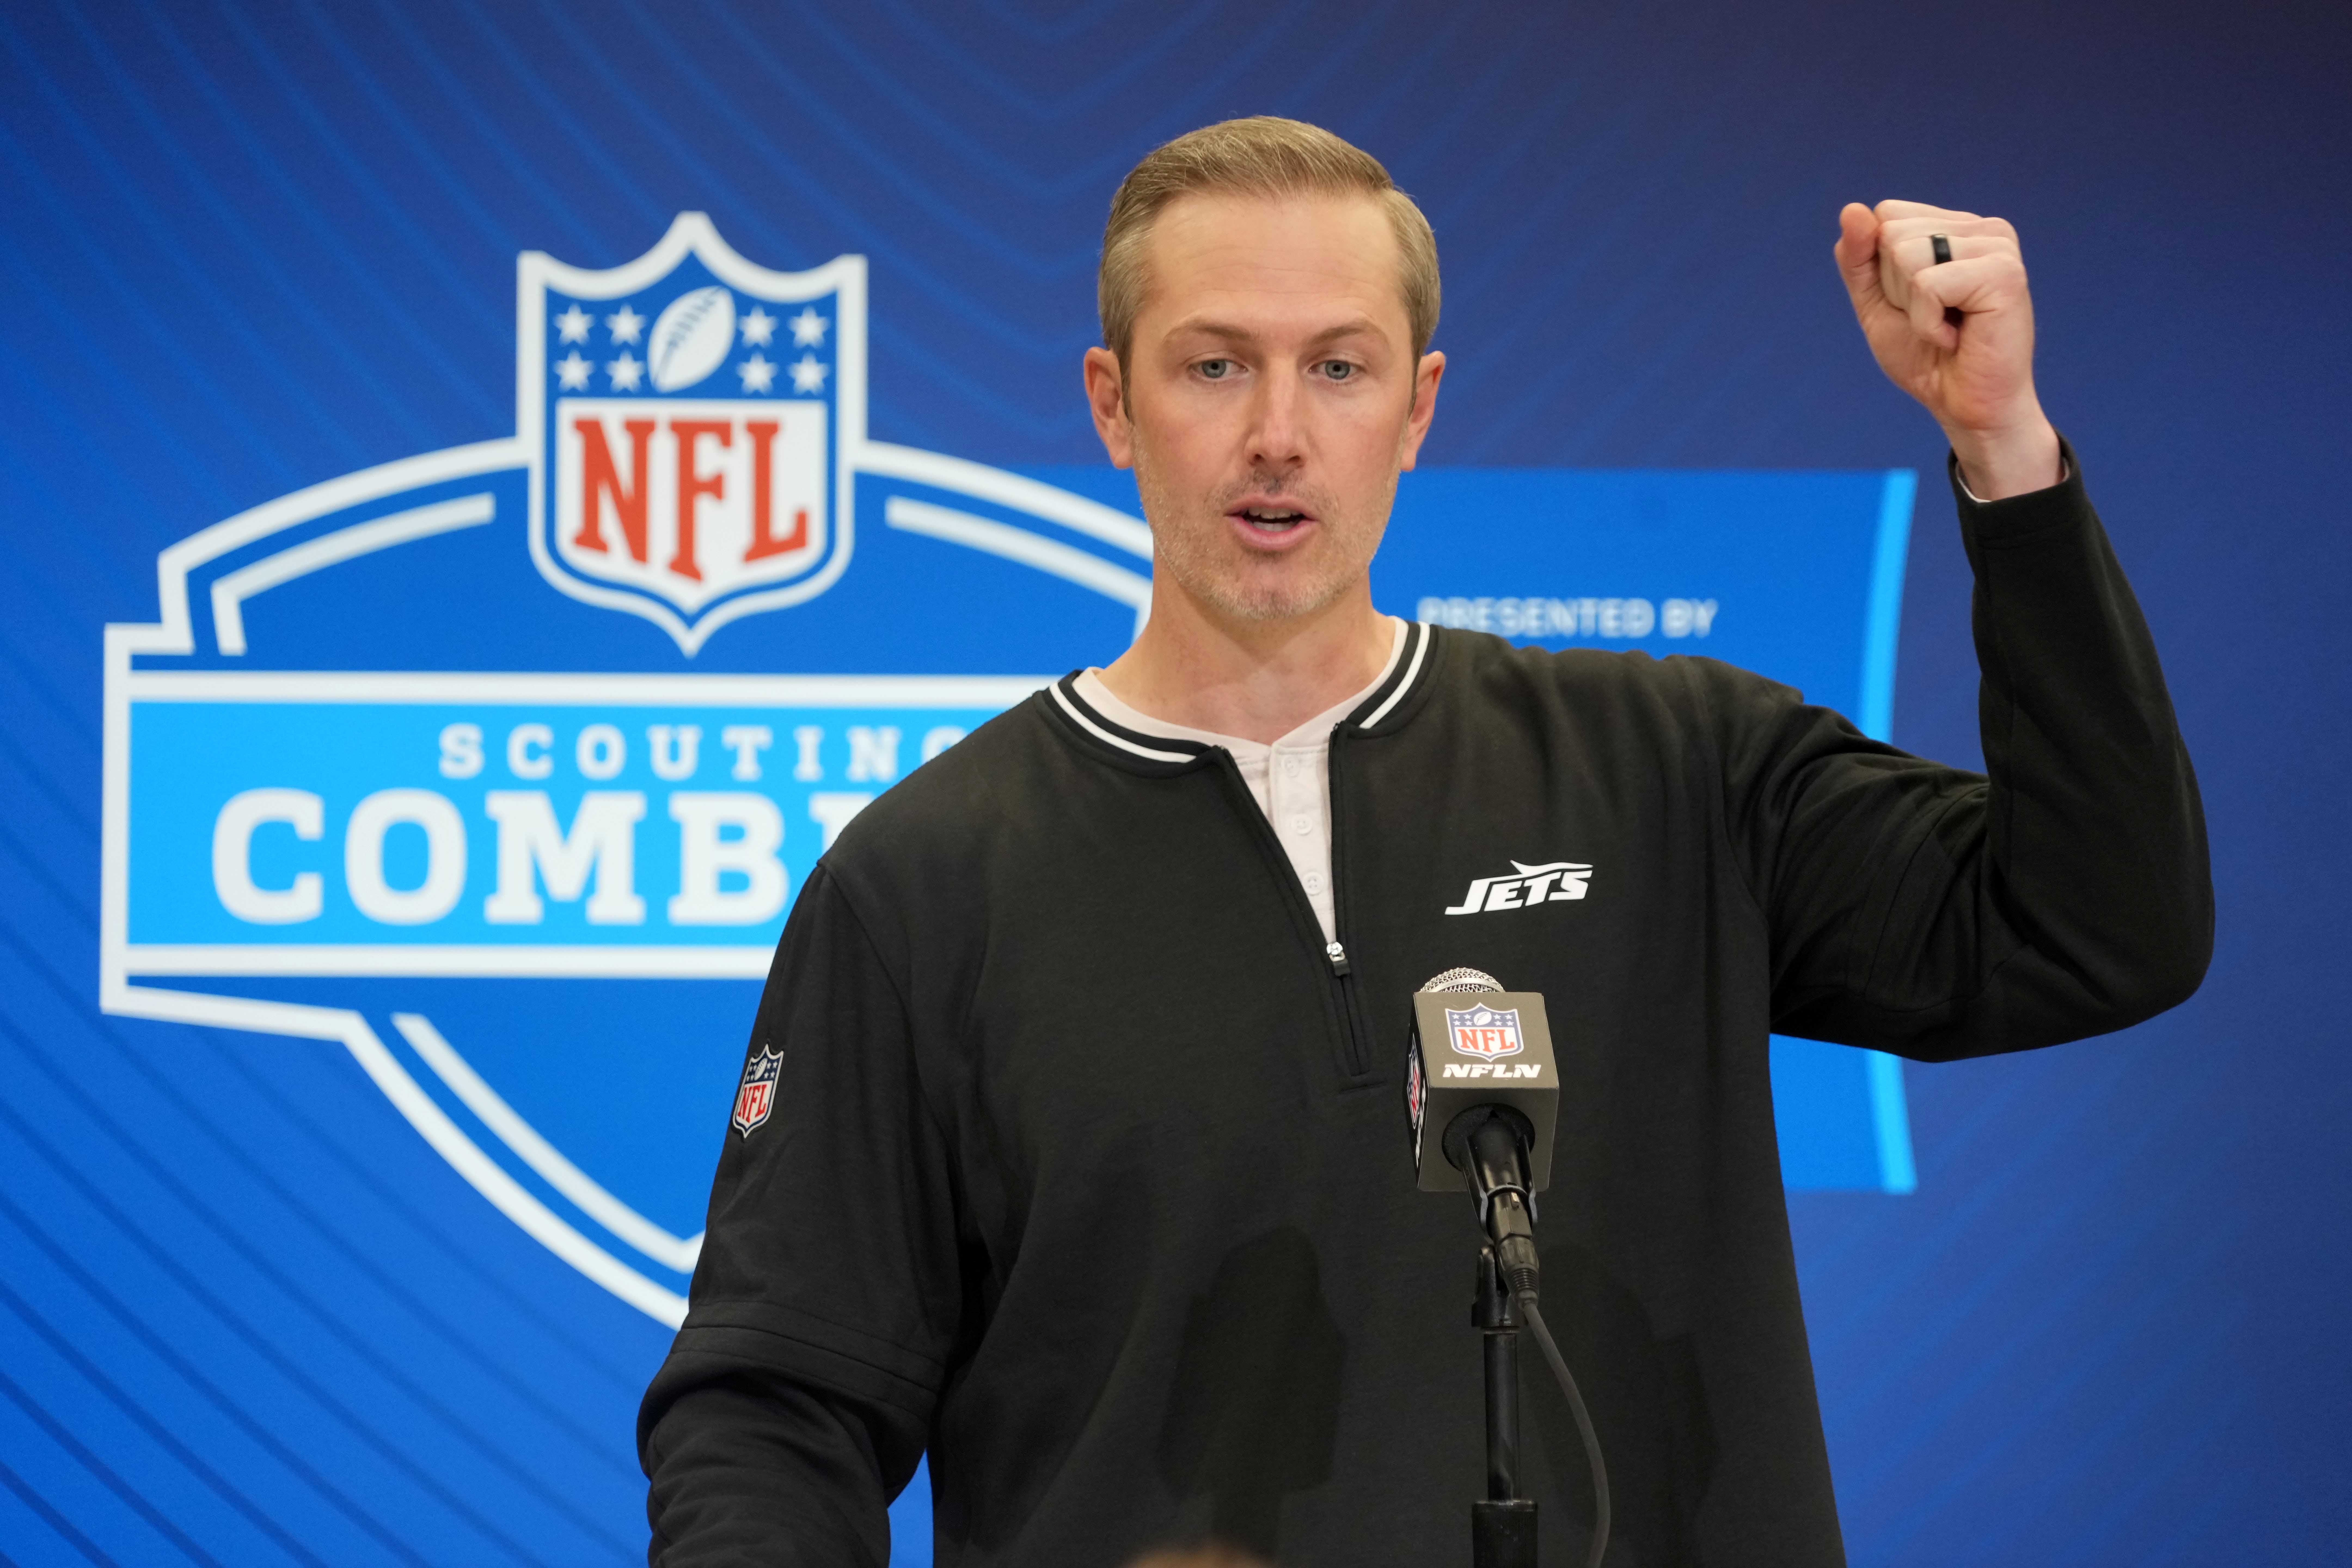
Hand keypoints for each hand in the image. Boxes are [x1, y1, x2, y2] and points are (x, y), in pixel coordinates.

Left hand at [1835, 200, 2062, 498]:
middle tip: (1935, 319)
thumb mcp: (1876, 303)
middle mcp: (1981, 227)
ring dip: (1913, 306)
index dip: (1881, 270)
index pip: (1885, 216)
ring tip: (1947, 326)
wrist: (1963, 406)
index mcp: (1954, 226)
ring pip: (1906, 254)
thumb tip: (1852, 209)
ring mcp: (1997, 245)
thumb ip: (1858, 259)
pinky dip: (1928, 323)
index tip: (1915, 301)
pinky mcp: (2004, 272)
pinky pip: (1928, 286)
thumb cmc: (1926, 357)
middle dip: (1896, 289)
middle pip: (1891, 233)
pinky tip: (1957, 336)